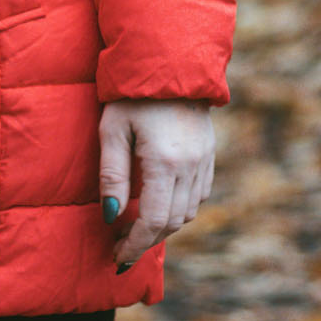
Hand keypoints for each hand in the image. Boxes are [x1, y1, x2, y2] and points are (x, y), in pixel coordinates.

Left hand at [99, 99, 215, 270]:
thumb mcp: (112, 130)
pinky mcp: (209, 154)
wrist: (170, 62)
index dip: (134, 244)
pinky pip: (198, 195)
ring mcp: (204, 161)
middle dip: (146, 240)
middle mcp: (190, 166)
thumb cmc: (132, 95)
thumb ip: (112, 174)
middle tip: (121, 246)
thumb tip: (111, 216)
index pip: (152, 220)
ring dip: (163, 225)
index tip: (117, 257)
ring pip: (188, 212)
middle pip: (171, 222)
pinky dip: (179, 207)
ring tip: (135, 226)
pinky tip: (159, 203)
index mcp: (164, 162)